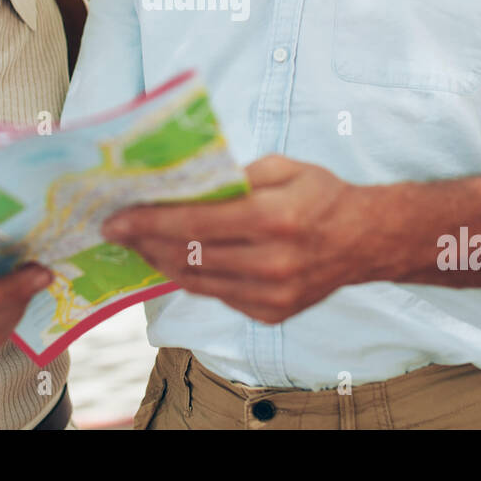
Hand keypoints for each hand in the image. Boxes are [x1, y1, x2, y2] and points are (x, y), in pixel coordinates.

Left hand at [101, 154, 377, 324]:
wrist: (365, 240)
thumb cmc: (322, 195)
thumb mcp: (283, 167)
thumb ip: (235, 174)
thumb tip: (183, 183)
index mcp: (274, 218)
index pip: (195, 222)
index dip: (148, 222)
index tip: (115, 218)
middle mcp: (271, 262)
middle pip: (189, 255)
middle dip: (145, 242)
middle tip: (117, 230)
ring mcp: (271, 295)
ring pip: (196, 281)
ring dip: (160, 262)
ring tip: (138, 244)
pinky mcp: (271, 314)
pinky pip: (216, 295)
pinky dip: (191, 277)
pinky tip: (174, 260)